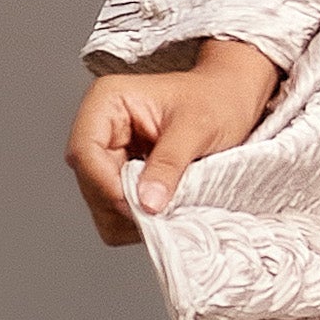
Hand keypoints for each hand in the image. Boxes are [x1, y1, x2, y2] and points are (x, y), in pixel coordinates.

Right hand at [67, 37, 282, 246]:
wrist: (234, 99)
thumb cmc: (218, 101)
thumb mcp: (198, 128)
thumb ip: (169, 164)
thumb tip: (146, 203)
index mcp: (107, 101)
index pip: (85, 152)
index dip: (107, 185)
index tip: (142, 206)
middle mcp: (99, 128)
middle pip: (90, 182)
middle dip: (125, 203)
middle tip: (165, 210)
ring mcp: (108, 154)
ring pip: (100, 203)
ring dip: (133, 214)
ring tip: (172, 203)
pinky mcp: (120, 176)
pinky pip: (116, 212)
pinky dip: (140, 219)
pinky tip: (167, 203)